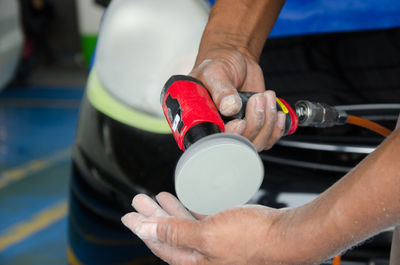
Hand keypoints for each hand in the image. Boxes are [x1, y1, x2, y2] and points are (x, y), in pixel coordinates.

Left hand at [121, 192, 312, 264]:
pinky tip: (182, 202)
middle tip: (139, 200)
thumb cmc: (252, 239)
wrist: (286, 235)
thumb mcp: (207, 236)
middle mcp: (202, 256)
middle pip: (169, 235)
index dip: (143, 229)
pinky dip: (188, 211)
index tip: (129, 215)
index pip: (159, 245)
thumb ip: (176, 234)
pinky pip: (199, 222)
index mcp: (194, 262)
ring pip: (183, 227)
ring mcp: (214, 244)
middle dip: (152, 216)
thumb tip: (146, 231)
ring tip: (156, 197)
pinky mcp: (225, 233)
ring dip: (168, 211)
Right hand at [190, 48, 285, 150]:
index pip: (215, 142)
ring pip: (256, 143)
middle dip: (254, 124)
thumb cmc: (219, 66)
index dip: (230, 137)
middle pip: (240, 145)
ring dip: (267, 122)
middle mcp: (220, 130)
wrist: (236, 62)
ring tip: (266, 97)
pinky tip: (276, 112)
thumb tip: (229, 107)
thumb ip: (221, 89)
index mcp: (202, 121)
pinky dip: (276, 128)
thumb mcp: (214, 72)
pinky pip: (268, 139)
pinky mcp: (255, 129)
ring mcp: (239, 132)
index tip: (240, 122)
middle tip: (257, 99)